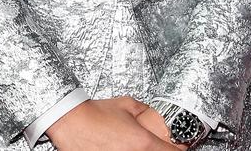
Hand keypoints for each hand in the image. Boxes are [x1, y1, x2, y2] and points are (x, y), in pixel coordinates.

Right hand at [45, 96, 179, 149]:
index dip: (179, 149)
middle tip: (155, 146)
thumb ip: (146, 113)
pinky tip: (122, 148)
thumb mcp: (127, 105)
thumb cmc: (95, 114)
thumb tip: (157, 119)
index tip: (178, 147)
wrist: (72, 122)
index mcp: (143, 143)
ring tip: (132, 146)